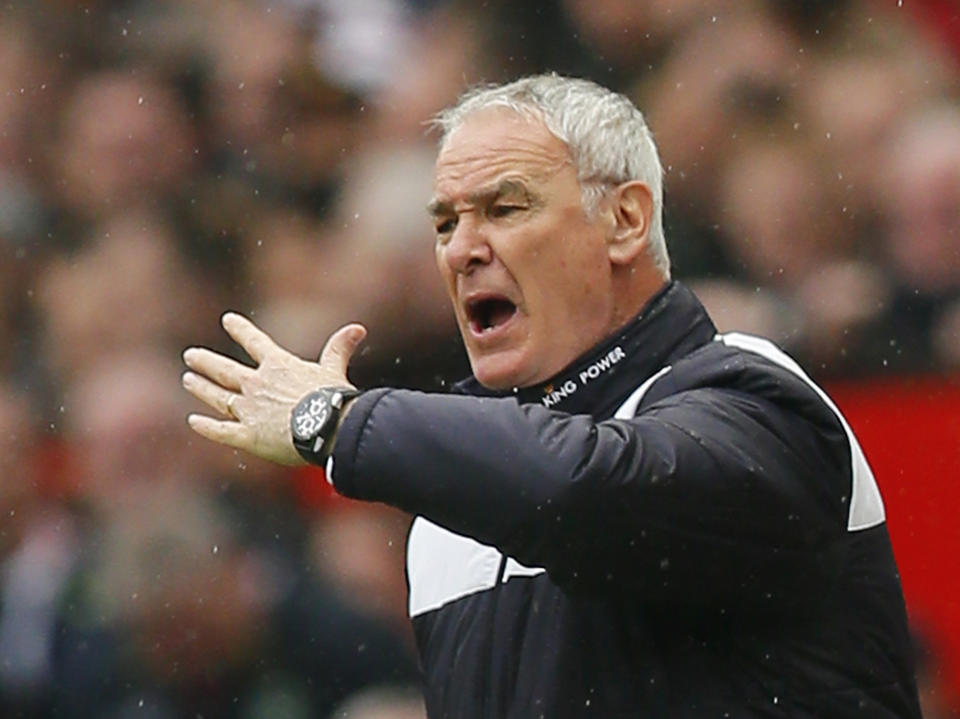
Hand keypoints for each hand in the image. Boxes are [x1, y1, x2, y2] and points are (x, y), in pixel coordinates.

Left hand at [182, 312, 366, 464]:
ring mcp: (249, 411)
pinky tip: (193, 422)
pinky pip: (222, 431)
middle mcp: (257, 385)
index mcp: (277, 366)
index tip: (227, 320)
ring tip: (188, 380)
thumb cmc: (331, 398)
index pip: (255, 343)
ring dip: (203, 389)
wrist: (323, 427)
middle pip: (226, 371)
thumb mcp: (334, 369)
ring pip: (219, 398)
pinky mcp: (247, 437)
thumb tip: (358, 328)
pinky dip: (206, 427)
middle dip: (207, 362)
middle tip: (190, 355)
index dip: (241, 330)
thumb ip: (340, 349)